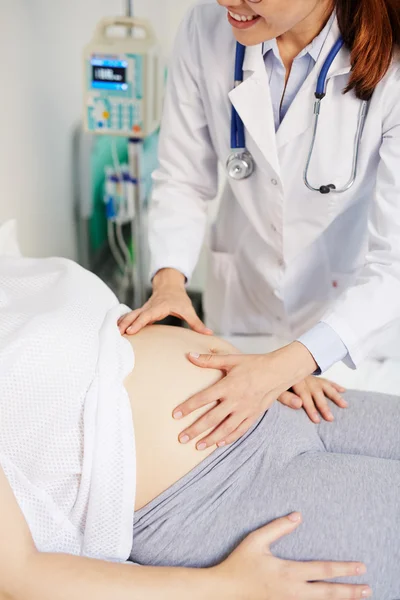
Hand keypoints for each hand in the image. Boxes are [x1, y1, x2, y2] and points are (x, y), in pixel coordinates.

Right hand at [118, 268, 212, 335]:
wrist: (169, 285)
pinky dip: (122, 321)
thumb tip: (209, 334)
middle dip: (126, 323)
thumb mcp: (188, 310)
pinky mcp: (141, 311)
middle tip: (118, 333)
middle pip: (135, 315)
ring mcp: (144, 308)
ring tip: (113, 332)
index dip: (139, 322)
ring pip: (130, 314)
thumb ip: (197, 323)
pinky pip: (130, 316)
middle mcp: (149, 307)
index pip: (148, 315)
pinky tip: (115, 328)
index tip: (131, 330)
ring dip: (122, 322)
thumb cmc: (179, 299)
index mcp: (160, 306)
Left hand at [173, 342, 316, 450]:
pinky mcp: (254, 415)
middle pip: (211, 418)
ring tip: (197, 446)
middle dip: (195, 429)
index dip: (188, 407)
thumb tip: (189, 355)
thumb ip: (209, 360)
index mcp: (228, 385)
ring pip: (225, 429)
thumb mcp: (231, 359)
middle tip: (181, 438)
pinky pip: (240, 430)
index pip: (203, 398)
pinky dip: (229, 438)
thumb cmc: (254, 363)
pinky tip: (219, 444)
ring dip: (210, 439)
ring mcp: (246, 410)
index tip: (175, 415)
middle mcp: (236, 400)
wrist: (279, 371)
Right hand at [215, 513, 370, 599]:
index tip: (361, 567)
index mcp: (288, 572)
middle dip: (350, 591)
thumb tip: (297, 516)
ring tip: (358, 597)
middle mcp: (293, 591)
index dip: (344, 569)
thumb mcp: (255, 540)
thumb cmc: (239, 563)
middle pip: (329, 593)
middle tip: (368, 588)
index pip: (323, 570)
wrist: (224, 592)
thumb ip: (277, 528)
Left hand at [278, 376, 346, 423]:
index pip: (304, 395)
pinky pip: (325, 380)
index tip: (317, 420)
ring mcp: (309, 377)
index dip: (311, 408)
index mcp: (294, 381)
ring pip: (324, 386)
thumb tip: (299, 404)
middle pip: (316, 392)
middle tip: (331, 418)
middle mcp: (304, 378)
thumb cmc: (273, 382)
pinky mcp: (312, 376)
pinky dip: (334, 386)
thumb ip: (286, 398)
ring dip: (334, 395)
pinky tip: (343, 390)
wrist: (273, 368)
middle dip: (324, 405)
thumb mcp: (274, 390)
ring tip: (344, 405)